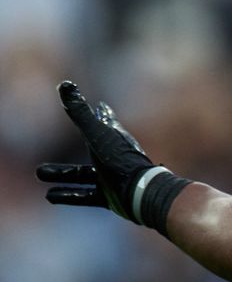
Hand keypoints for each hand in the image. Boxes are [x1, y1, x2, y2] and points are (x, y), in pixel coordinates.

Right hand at [37, 81, 157, 222]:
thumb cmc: (119, 160)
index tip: (102, 106)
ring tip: (39, 173)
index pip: (106, 122)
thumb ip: (80, 113)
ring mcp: (112, 178)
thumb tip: (65, 84)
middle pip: (88, 151)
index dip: (102, 114)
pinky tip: (49, 196)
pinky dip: (68, 195)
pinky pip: (85, 195)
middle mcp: (113, 157)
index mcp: (114, 139)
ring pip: (81, 175)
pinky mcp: (110, 197)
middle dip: (71, 143)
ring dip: (61, 174)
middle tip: (54, 145)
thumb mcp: (96, 135)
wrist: (141, 194)